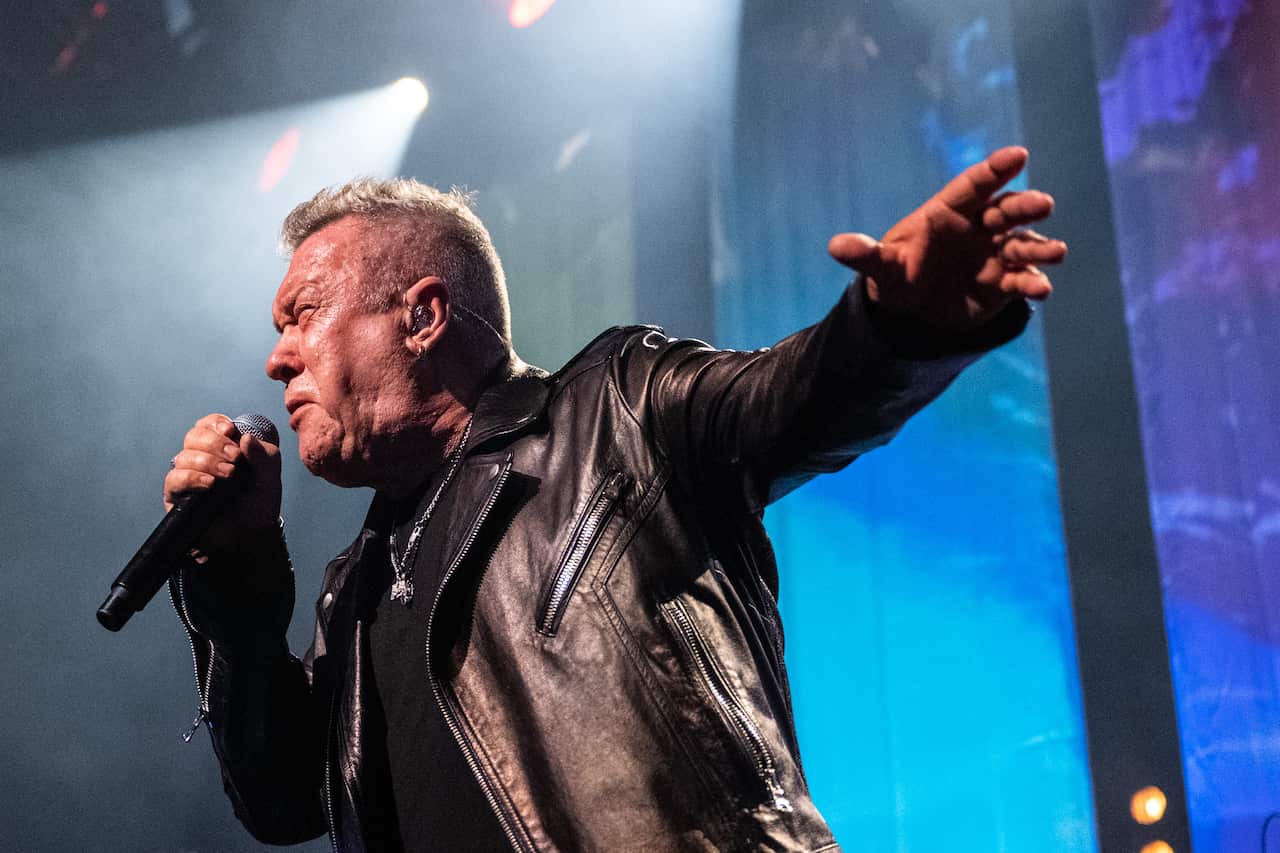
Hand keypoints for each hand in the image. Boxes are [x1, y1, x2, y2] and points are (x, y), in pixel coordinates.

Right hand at [163, 413, 281, 552]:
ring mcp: (188, 476)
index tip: (230, 430)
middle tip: (235, 458)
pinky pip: (174, 478)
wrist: (251, 535)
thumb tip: (245, 437)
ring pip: (184, 456)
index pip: (210, 425)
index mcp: (223, 448)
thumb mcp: (270, 478)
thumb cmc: (258, 503)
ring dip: (207, 461)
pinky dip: (191, 477)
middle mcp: (202, 458)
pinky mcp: (177, 496)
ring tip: (228, 475)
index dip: (216, 423)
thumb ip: (264, 456)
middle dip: (215, 443)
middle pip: (194, 436)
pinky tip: (209, 483)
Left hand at [827, 146, 1066, 334]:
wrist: (912, 312)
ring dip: (1040, 246)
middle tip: (1042, 205)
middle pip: (1007, 208)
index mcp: (949, 211)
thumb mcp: (880, 267)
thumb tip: (835, 246)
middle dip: (1025, 206)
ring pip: (1023, 243)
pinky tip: (1040, 290)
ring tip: (1054, 252)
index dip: (995, 169)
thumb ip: (864, 254)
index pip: (974, 185)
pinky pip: (1022, 279)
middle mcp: (979, 226)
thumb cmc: (899, 274)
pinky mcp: (1004, 282)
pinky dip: (1032, 283)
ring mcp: (995, 253)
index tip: (1018, 155)